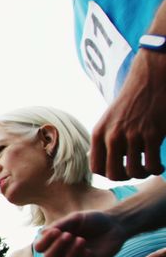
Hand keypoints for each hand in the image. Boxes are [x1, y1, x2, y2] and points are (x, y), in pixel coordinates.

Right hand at [35, 209, 125, 256]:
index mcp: (55, 240)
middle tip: (69, 235)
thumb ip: (60, 224)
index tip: (57, 231)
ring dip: (71, 253)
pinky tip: (89, 251)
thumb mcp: (76, 218)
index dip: (45, 242)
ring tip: (82, 240)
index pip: (40, 247)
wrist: (115, 225)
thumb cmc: (93, 220)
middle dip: (57, 247)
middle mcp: (62, 251)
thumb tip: (43, 232)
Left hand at [91, 50, 165, 179]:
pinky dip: (157, 169)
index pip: (96, 168)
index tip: (120, 170)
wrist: (150, 79)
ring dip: (144, 174)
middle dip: (126, 177)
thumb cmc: (131, 102)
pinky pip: (152, 164)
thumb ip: (104, 140)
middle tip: (137, 171)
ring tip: (149, 168)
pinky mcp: (153, 134)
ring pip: (134, 172)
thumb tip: (101, 164)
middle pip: (113, 174)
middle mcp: (112, 136)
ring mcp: (132, 135)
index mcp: (99, 133)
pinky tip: (159, 164)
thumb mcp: (109, 119)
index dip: (108, 174)